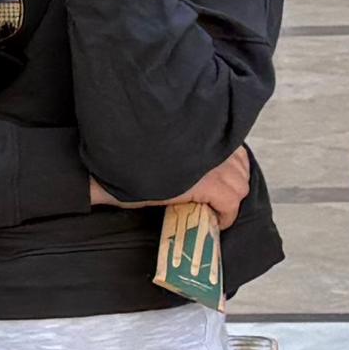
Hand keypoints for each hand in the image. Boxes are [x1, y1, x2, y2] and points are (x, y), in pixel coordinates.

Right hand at [90, 145, 257, 223]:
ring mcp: (210, 163)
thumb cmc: (126, 156)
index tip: (220, 179)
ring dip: (230, 198)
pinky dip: (227, 215)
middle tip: (220, 197)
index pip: (232, 146)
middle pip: (240, 164)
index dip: (230, 166)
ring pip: (239, 184)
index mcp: (198, 127)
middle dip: (234, 181)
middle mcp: (208, 142)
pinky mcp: (207, 184)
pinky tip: (219, 222)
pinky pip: (230, 203)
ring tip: (216, 209)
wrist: (108, 170)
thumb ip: (181, 147)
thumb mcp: (160, 145)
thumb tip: (194, 164)